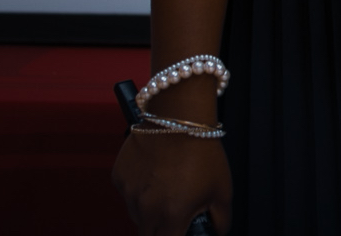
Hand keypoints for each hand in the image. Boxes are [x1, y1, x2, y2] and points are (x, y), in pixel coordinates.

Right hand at [112, 126, 231, 234]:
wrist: (180, 116)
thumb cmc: (202, 150)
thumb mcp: (222, 189)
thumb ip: (221, 220)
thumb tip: (216, 232)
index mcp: (171, 215)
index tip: (180, 231)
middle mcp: (145, 208)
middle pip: (147, 234)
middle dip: (161, 229)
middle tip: (174, 212)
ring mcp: (128, 193)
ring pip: (136, 213)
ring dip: (148, 209)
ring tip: (167, 185)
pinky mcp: (119, 176)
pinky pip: (127, 192)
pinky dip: (138, 188)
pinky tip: (154, 171)